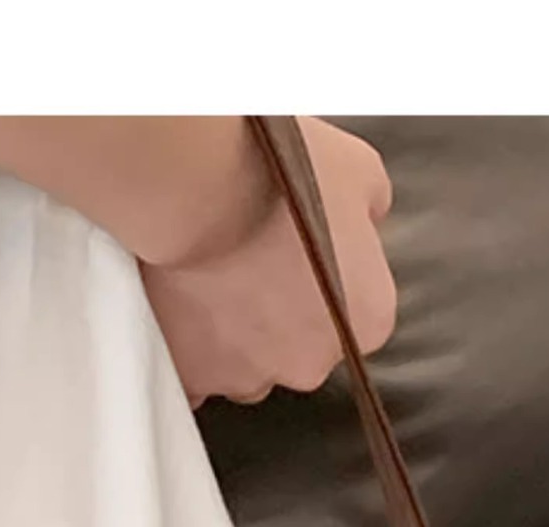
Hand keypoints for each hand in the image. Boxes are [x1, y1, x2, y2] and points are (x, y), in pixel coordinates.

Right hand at [142, 117, 397, 407]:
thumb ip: (370, 208)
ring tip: (207, 281)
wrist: (196, 186)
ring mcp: (249, 375)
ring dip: (230, 335)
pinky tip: (178, 312)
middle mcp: (313, 361)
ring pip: (243, 367)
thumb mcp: (358, 169)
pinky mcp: (193, 378)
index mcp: (368, 319)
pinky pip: (193, 380)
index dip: (325, 282)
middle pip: (299, 350)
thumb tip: (364, 218)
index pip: (356, 316)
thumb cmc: (276, 174)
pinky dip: (186, 354)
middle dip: (277, 316)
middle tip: (249, 262)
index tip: (296, 255)